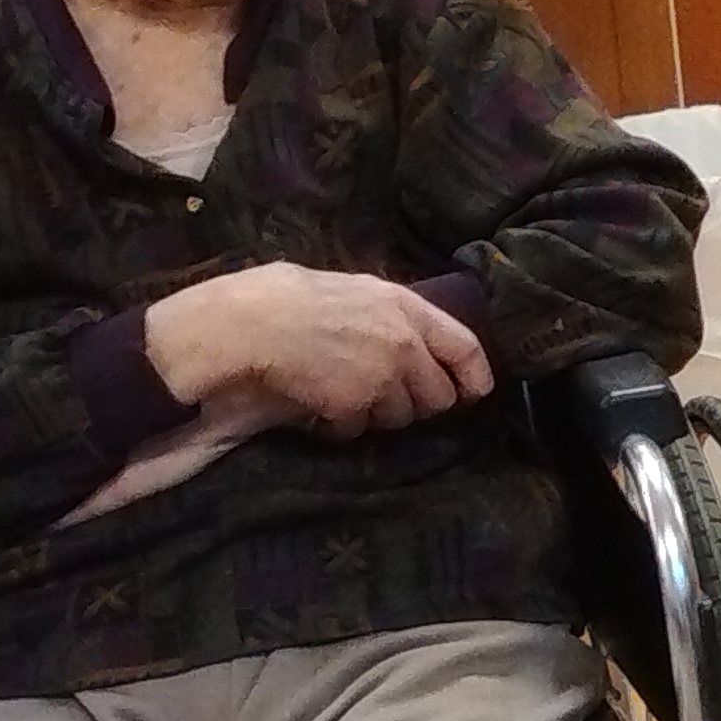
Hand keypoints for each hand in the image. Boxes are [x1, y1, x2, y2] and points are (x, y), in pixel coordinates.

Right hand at [142, 264, 493, 440]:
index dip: (474, 375)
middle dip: (415, 402)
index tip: (473, 392)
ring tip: (341, 393)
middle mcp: (404, 344)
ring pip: (400, 417)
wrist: (245, 324)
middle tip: (383, 395)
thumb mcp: (353, 290)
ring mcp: (381, 378)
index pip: (466, 347)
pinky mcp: (353, 407)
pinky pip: (357, 430)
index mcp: (406, 308)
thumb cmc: (288, 298)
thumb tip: (411, 336)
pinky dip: (339, 427)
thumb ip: (390, 315)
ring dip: (375, 414)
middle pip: (438, 396)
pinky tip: (318, 408)